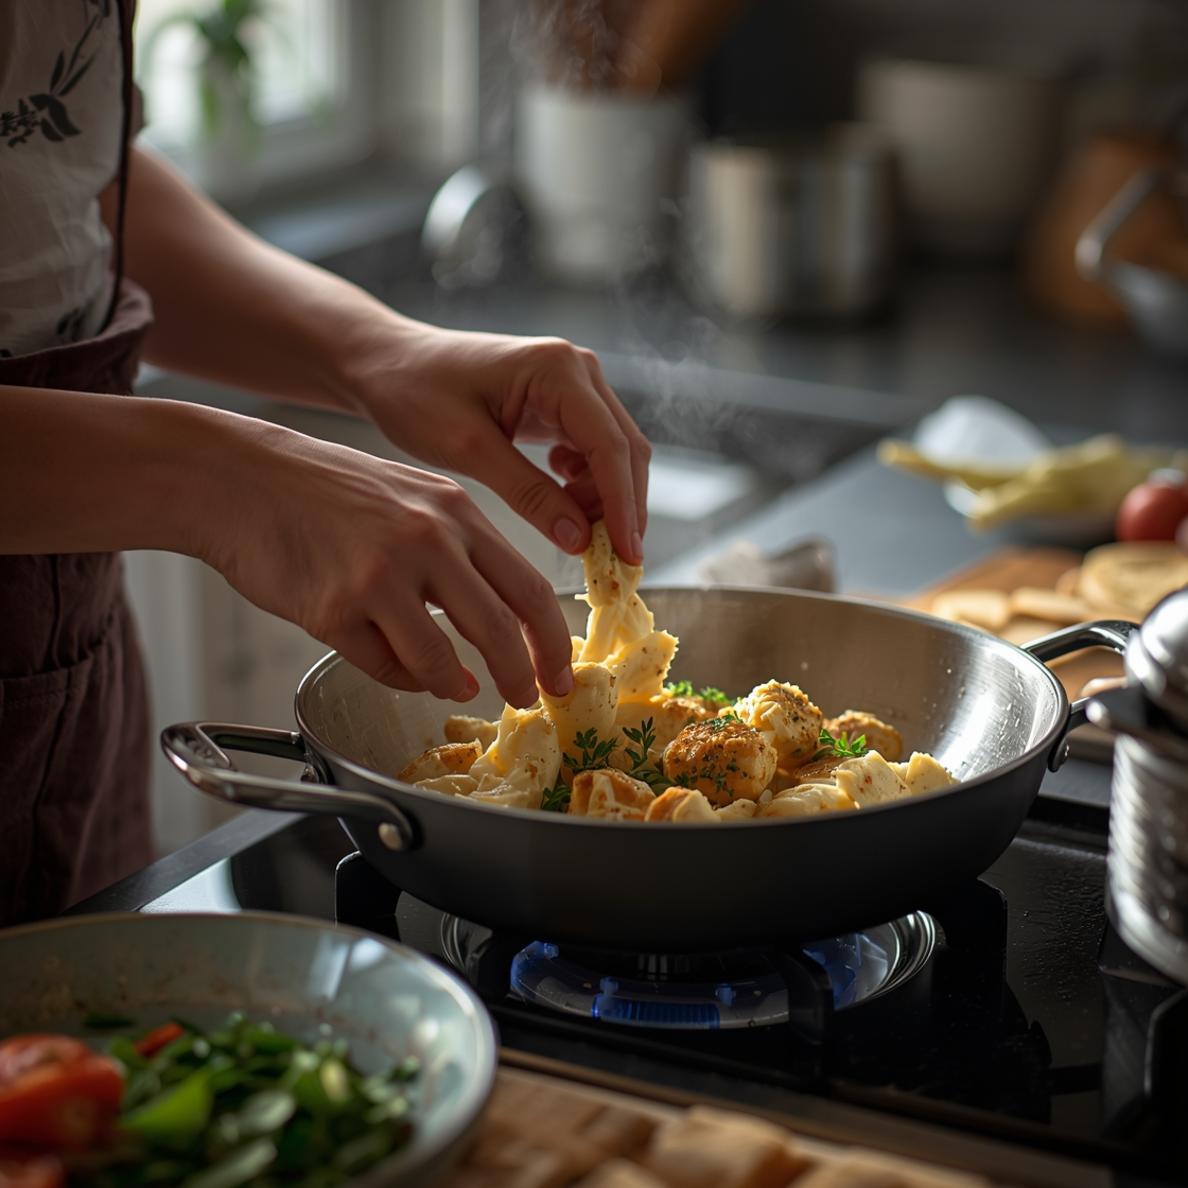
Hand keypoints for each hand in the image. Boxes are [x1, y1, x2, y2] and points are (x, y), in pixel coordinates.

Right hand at [200, 423, 574, 706]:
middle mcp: (426, 541)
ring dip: (455, 685)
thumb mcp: (411, 500)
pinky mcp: (333, 610)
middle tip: (527, 701)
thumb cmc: (326, 492)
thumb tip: (490, 634)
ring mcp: (379, 576)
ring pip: (441, 663)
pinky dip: (399, 676)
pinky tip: (397, 664)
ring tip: (457, 688)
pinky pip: (384, 667)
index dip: (553, 641)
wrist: (237, 478)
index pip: (530, 587)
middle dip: (522, 677)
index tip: (561, 673)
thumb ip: (457, 556)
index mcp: (455, 511)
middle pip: (499, 631)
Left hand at [340, 323, 650, 562]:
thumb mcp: (469, 449)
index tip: (627, 556)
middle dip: (622, 508)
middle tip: (613, 564)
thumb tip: (581, 540)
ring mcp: (574, 383)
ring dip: (605, 499)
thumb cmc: (414, 393)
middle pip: (625, 450)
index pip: (611, 447)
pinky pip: (594, 450)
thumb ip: (529, 494)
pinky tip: (558, 500)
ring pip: (615, 453)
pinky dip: (587, 485)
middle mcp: (578, 369)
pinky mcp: (563, 400)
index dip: (624, 506)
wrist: (387, 362)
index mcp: (557, 369)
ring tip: (575, 534)